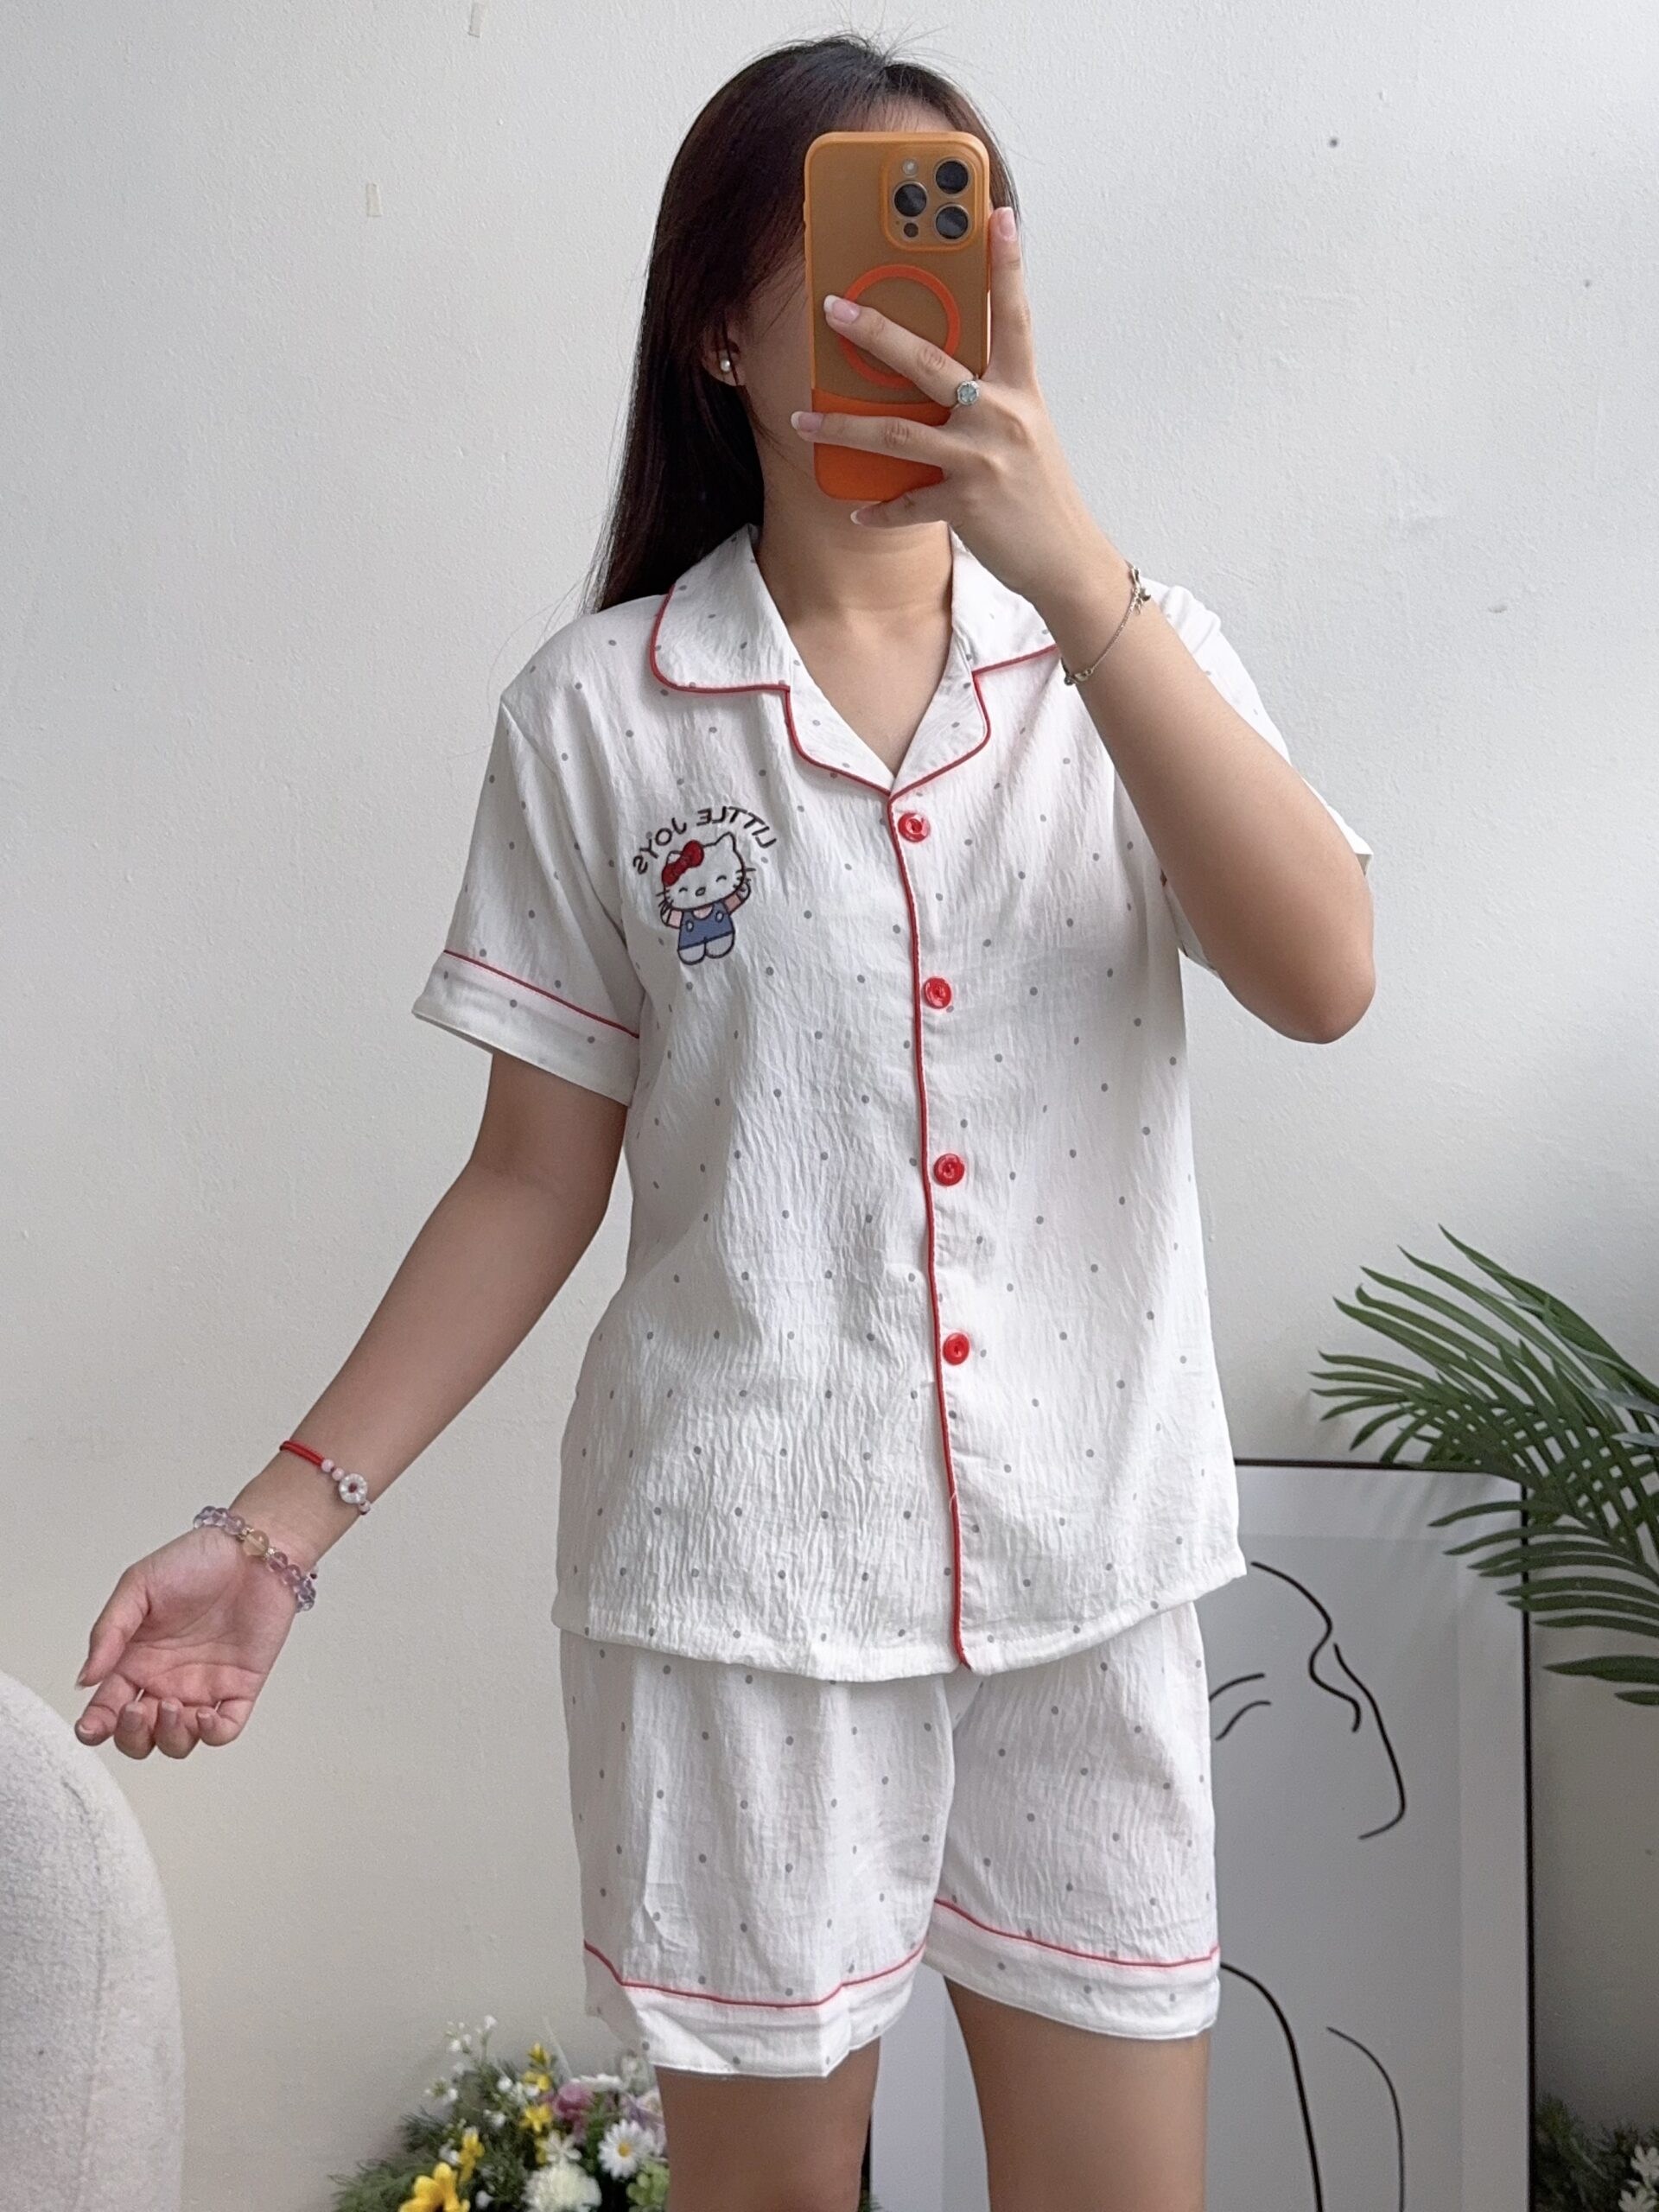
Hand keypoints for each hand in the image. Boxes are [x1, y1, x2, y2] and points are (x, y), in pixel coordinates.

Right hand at [72, 1525, 303, 1756]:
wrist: (254, 1549)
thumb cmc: (198, 1560)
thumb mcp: (138, 1586)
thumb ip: (109, 1632)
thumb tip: (85, 1679)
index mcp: (136, 1660)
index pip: (107, 1708)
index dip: (95, 1727)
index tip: (91, 1727)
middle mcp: (167, 1680)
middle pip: (140, 1736)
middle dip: (131, 1736)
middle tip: (135, 1710)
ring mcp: (203, 1687)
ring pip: (178, 1741)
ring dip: (169, 1736)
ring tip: (169, 1705)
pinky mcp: (240, 1688)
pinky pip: (225, 1730)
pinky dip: (211, 1734)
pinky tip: (203, 1713)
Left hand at [789, 205, 1113, 609]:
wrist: (1065, 559)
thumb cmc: (1039, 494)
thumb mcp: (1024, 434)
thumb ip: (987, 403)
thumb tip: (936, 384)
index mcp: (1020, 391)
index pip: (1013, 315)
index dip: (1006, 263)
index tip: (995, 213)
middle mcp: (1002, 416)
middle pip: (927, 361)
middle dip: (875, 331)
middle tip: (835, 308)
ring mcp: (981, 460)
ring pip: (895, 432)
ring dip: (840, 428)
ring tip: (800, 420)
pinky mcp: (965, 504)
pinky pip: (906, 503)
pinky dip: (879, 510)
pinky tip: (858, 511)